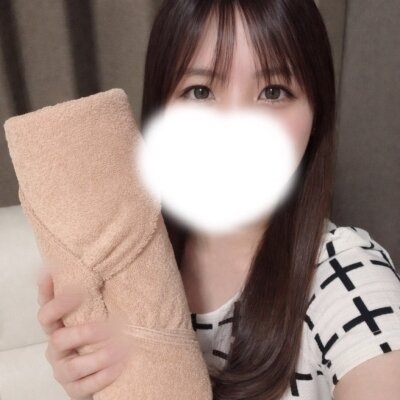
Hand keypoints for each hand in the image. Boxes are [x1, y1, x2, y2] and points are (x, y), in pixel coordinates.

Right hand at [36, 268, 129, 398]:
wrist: (98, 367)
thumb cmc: (98, 332)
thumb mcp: (95, 311)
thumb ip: (96, 294)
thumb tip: (108, 263)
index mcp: (58, 324)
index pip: (47, 310)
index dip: (56, 300)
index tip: (78, 288)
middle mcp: (56, 346)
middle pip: (57, 339)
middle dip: (85, 333)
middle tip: (111, 327)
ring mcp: (62, 369)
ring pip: (72, 366)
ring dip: (99, 356)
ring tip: (123, 348)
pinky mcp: (73, 389)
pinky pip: (85, 386)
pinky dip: (104, 376)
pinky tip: (121, 366)